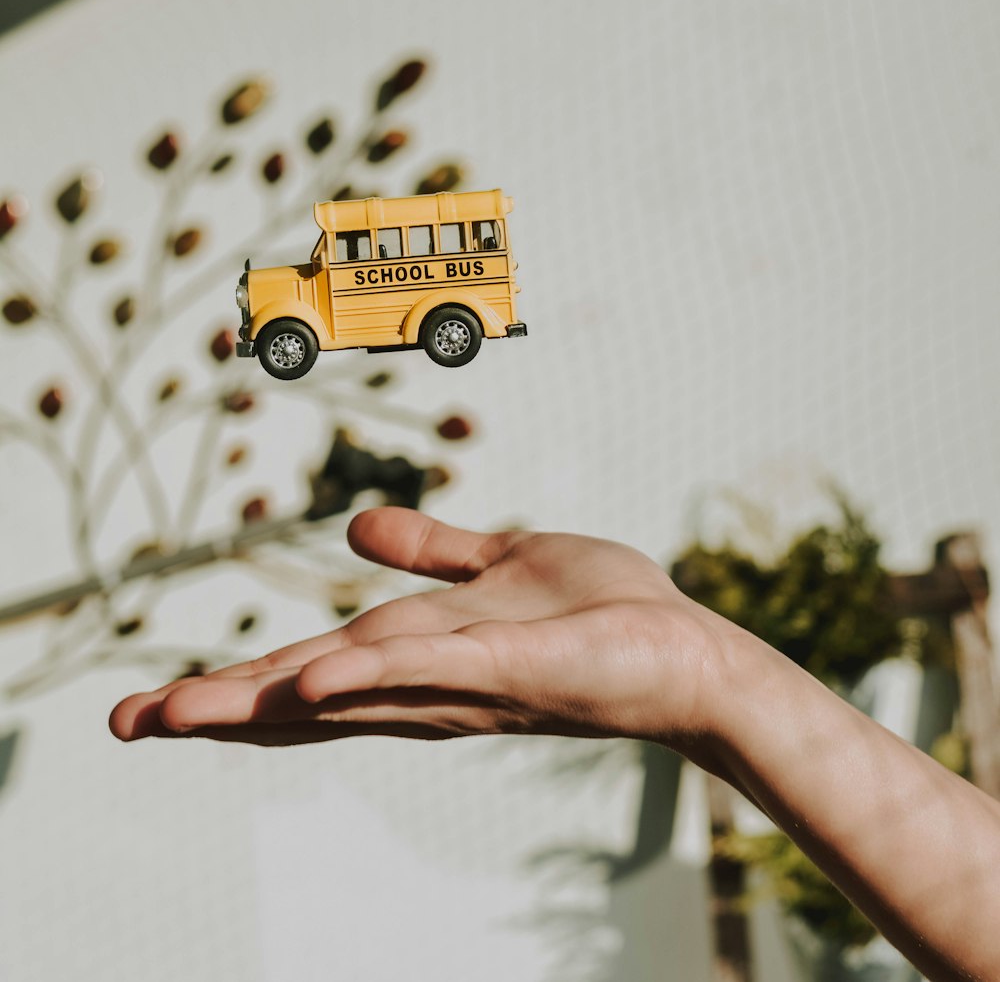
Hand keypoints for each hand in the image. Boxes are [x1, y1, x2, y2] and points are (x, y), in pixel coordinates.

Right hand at [109, 507, 731, 749]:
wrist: (684, 648)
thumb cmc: (596, 613)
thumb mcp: (498, 565)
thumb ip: (430, 553)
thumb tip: (353, 533)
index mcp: (417, 657)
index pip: (309, 679)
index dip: (234, 691)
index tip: (153, 706)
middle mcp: (429, 682)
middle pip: (310, 701)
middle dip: (221, 710)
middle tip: (129, 723)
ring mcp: (470, 678)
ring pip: (355, 691)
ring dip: (270, 701)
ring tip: (184, 711)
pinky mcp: (519, 662)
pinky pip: (443, 668)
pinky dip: (379, 674)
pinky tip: (322, 675)